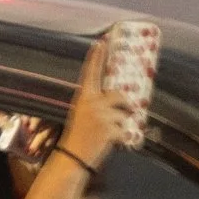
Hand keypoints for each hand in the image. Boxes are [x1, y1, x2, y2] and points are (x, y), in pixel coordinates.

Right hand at [57, 35, 140, 169]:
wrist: (73, 157)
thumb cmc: (79, 136)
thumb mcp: (83, 115)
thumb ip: (98, 104)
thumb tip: (120, 101)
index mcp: (83, 98)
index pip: (91, 73)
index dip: (96, 57)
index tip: (101, 41)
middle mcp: (92, 103)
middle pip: (119, 94)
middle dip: (124, 105)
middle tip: (122, 114)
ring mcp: (102, 116)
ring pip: (125, 114)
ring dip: (122, 125)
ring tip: (108, 135)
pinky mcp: (111, 129)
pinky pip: (126, 130)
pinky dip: (122, 138)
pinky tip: (109, 144)